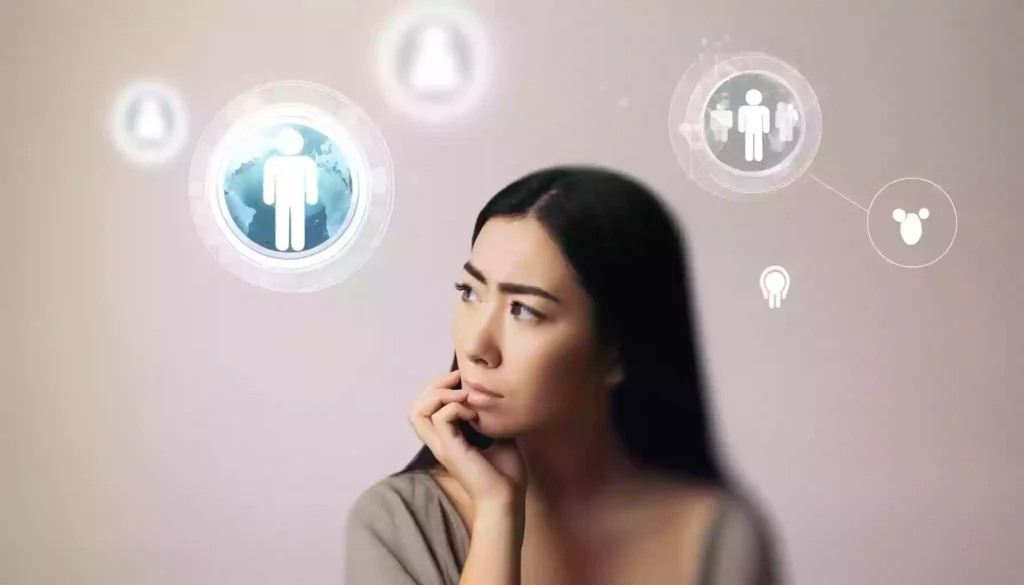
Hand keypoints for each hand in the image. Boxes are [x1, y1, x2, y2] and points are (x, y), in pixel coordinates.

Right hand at [409, 370, 526, 506]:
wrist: (507, 500)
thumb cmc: (505, 475)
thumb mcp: (498, 437)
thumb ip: (489, 418)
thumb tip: (492, 398)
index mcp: (446, 440)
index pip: (423, 409)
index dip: (437, 389)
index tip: (461, 380)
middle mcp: (439, 442)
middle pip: (415, 407)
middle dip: (434, 386)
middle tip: (457, 380)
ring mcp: (442, 446)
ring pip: (418, 411)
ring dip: (440, 395)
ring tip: (463, 397)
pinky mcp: (451, 449)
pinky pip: (441, 418)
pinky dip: (456, 408)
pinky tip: (475, 416)